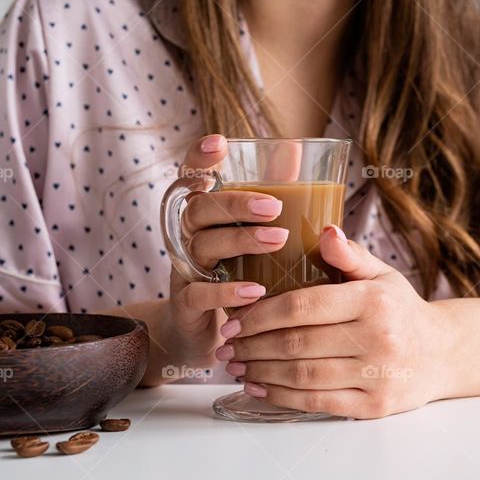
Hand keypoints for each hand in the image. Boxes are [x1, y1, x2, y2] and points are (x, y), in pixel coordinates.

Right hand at [150, 134, 283, 382]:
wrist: (210, 336)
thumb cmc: (239, 273)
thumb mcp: (253, 234)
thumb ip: (271, 194)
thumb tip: (295, 150)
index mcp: (204, 215)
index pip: (191, 178)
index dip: (198, 159)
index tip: (218, 142)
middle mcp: (188, 237)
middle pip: (199, 209)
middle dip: (236, 204)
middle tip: (276, 207)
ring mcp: (184, 270)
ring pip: (202, 246)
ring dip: (240, 241)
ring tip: (278, 240)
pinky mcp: (186, 305)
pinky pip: (199, 294)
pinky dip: (227, 291)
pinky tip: (257, 290)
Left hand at [217, 224, 447, 417]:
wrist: (442, 354)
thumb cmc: (401, 311)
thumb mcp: (381, 275)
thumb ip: (350, 255)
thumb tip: (323, 230)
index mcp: (373, 301)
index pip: (303, 306)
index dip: (261, 314)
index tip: (234, 317)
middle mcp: (377, 338)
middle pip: (296, 343)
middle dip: (252, 345)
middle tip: (226, 344)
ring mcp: (376, 375)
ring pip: (302, 376)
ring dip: (260, 371)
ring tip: (236, 365)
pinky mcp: (374, 405)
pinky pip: (317, 403)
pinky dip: (280, 397)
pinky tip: (258, 387)